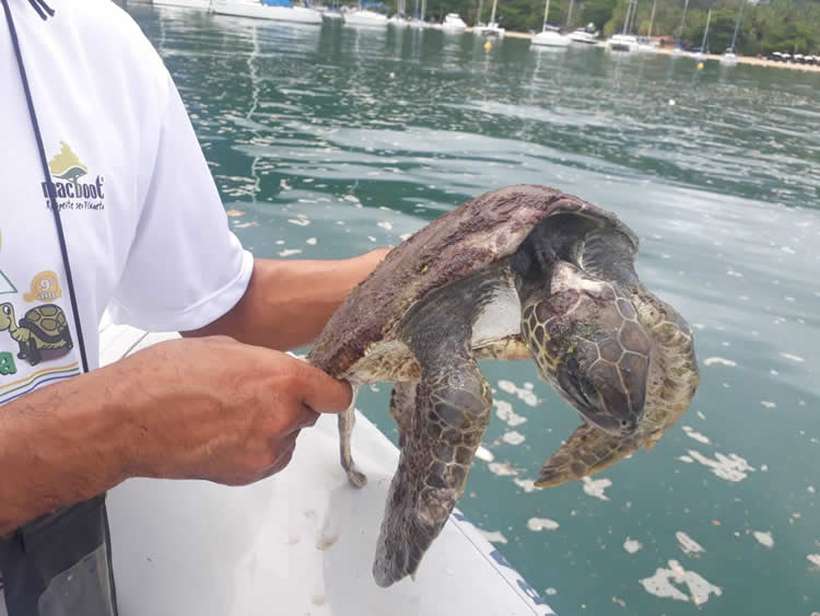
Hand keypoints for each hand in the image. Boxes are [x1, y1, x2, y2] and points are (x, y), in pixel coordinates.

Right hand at [113, 336, 350, 484]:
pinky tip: (224, 435)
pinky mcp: (247, 474)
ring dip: (272, 428)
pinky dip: (256, 449)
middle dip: (291, 405)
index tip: (323, 390)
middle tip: (254, 396)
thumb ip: (263, 363)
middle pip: (308, 414)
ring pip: (286, 438)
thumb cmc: (168, 375)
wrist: (129, 420)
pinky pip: (268, 459)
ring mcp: (266, 450)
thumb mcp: (225, 348)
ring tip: (230, 416)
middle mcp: (282, 416)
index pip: (336, 394)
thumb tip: (273, 373)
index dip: (330, 391)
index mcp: (283, 378)